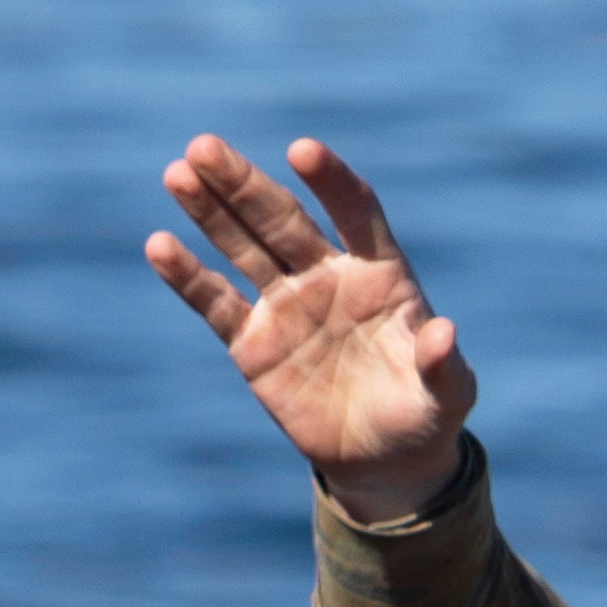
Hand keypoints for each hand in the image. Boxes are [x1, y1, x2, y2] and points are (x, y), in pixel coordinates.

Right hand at [143, 133, 477, 520]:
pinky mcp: (253, 343)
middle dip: (243, 185)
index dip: (332, 183)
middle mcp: (327, 277)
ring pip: (243, 248)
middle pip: (281, 219)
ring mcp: (287, 306)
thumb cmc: (423, 415)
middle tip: (204, 147)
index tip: (303, 152)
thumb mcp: (446, 397)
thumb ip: (442, 366)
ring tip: (178, 173)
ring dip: (210, 212)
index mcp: (380, 275)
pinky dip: (189, 277)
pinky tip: (161, 246)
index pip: (356, 213)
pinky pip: (217, 303)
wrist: (383, 459)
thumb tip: (445, 334)